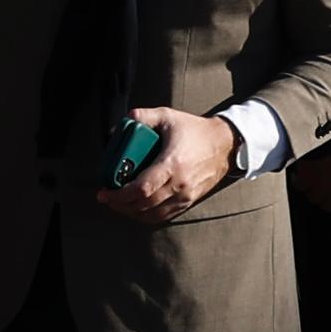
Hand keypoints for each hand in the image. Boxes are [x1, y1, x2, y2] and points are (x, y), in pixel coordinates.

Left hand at [96, 107, 237, 222]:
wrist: (225, 145)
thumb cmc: (195, 131)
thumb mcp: (168, 116)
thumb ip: (145, 116)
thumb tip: (125, 120)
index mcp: (172, 165)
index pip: (142, 189)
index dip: (120, 195)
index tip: (105, 192)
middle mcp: (179, 185)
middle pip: (144, 205)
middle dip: (121, 204)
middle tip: (107, 198)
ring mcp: (185, 196)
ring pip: (153, 215)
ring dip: (132, 212)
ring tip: (118, 203)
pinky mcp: (189, 201)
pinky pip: (164, 216)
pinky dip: (147, 216)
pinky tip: (136, 208)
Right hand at [300, 134, 330, 224]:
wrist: (328, 123)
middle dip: (329, 200)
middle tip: (327, 191)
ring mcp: (321, 184)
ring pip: (314, 198)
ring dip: (314, 190)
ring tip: (314, 179)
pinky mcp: (305, 178)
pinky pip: (300, 188)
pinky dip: (300, 182)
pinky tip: (302, 174)